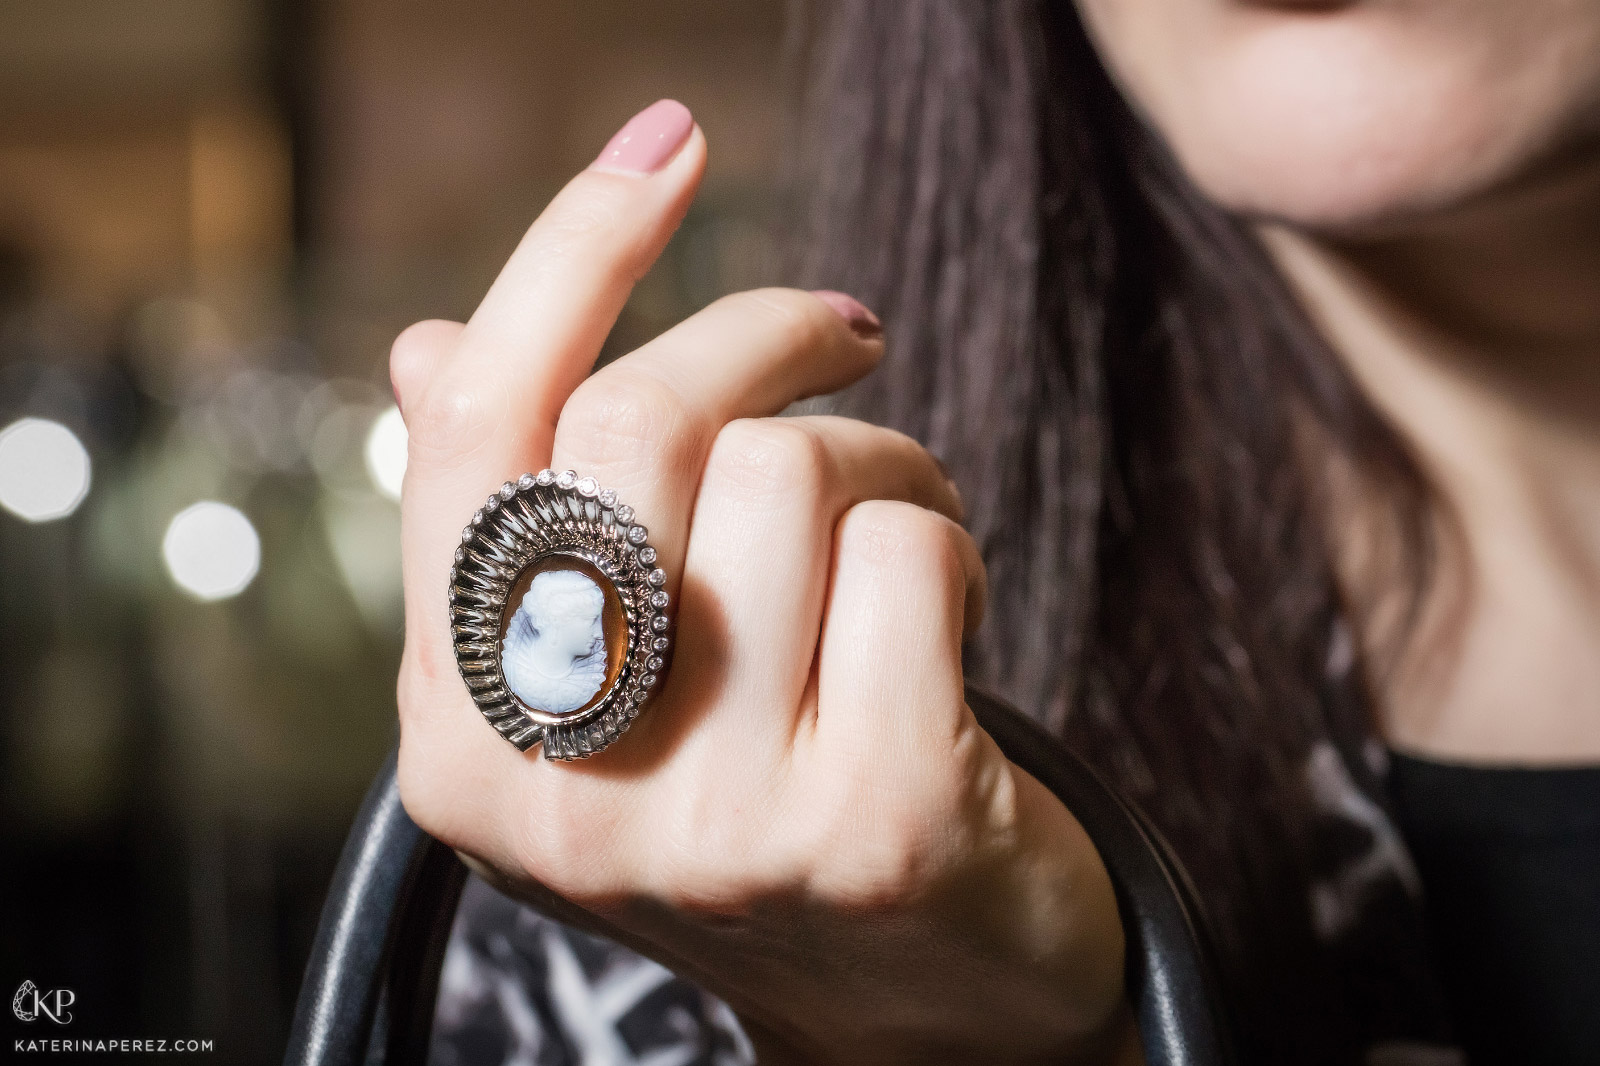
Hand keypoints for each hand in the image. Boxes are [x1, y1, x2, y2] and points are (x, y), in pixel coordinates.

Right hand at [392, 100, 1133, 1064]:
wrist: (915, 1005)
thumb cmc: (757, 789)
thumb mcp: (608, 672)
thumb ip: (515, 527)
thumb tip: (426, 352)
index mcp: (457, 734)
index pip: (474, 432)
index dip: (569, 254)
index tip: (666, 142)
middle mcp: (557, 791)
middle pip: (638, 426)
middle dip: (765, 333)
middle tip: (845, 337)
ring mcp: (714, 820)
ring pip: (791, 474)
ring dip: (880, 458)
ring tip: (899, 526)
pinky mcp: (873, 825)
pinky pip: (911, 547)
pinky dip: (947, 536)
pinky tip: (944, 618)